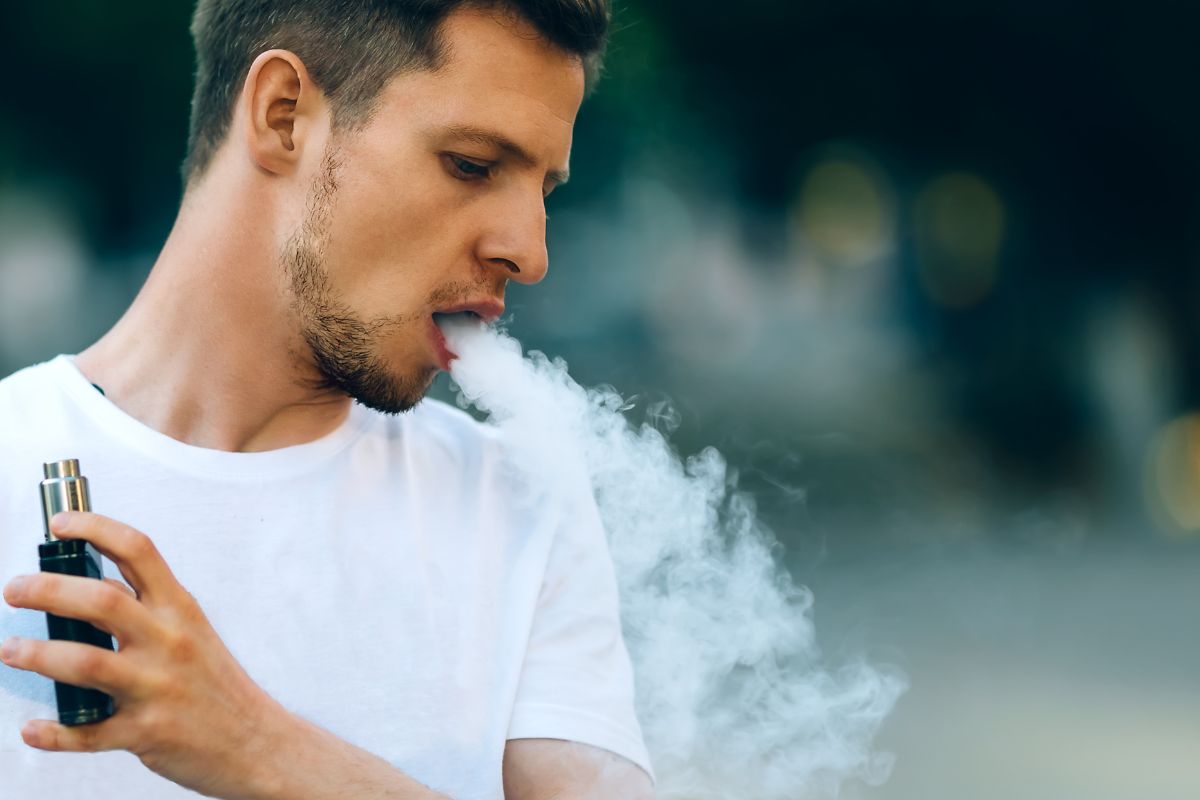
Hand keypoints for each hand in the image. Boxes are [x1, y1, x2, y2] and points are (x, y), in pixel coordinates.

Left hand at [1, 511, 284, 799]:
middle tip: (16, 590)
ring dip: (39, 654)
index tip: (60, 524)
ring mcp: (157, 687)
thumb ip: (144, 609)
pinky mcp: (146, 731)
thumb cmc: (217, 684)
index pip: (138, 551)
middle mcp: (169, 642)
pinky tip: (34, 728)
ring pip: (87, 663)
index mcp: (180, 610)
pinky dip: (56, 732)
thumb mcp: (193, 632)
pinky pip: (89, 733)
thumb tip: (87, 585)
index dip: (95, 529)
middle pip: (102, 601)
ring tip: (11, 650)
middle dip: (47, 590)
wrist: (256, 741)